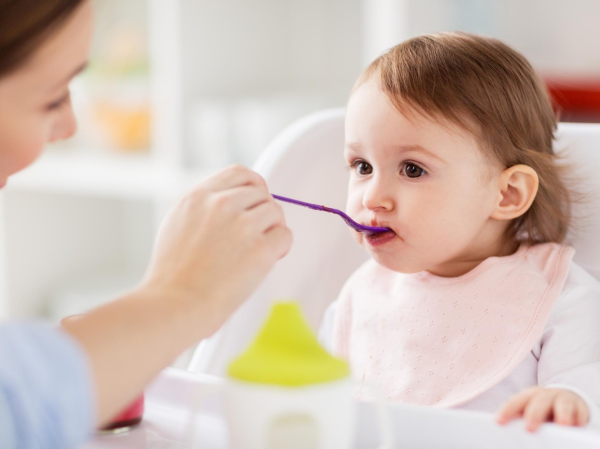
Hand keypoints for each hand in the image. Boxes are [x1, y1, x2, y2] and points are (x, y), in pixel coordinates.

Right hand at [142, 164, 291, 335]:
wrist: (175, 305)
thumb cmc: (173, 275)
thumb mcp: (177, 223)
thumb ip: (203, 207)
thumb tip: (232, 202)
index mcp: (198, 196)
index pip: (240, 173)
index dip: (253, 186)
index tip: (256, 201)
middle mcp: (221, 205)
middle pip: (261, 193)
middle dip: (262, 212)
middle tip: (257, 234)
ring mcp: (242, 225)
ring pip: (276, 211)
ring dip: (272, 229)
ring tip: (258, 249)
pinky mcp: (260, 249)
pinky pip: (285, 235)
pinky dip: (280, 248)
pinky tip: (267, 259)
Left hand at [497, 387, 588, 431]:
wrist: (564, 398)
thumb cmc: (540, 409)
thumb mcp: (529, 411)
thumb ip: (519, 419)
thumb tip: (508, 433)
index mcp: (527, 396)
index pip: (515, 402)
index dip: (507, 411)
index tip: (499, 422)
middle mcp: (544, 395)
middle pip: (538, 401)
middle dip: (533, 414)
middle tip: (529, 429)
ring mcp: (562, 398)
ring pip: (561, 404)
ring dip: (561, 414)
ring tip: (562, 425)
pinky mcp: (578, 405)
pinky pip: (579, 411)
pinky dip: (578, 418)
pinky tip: (577, 425)